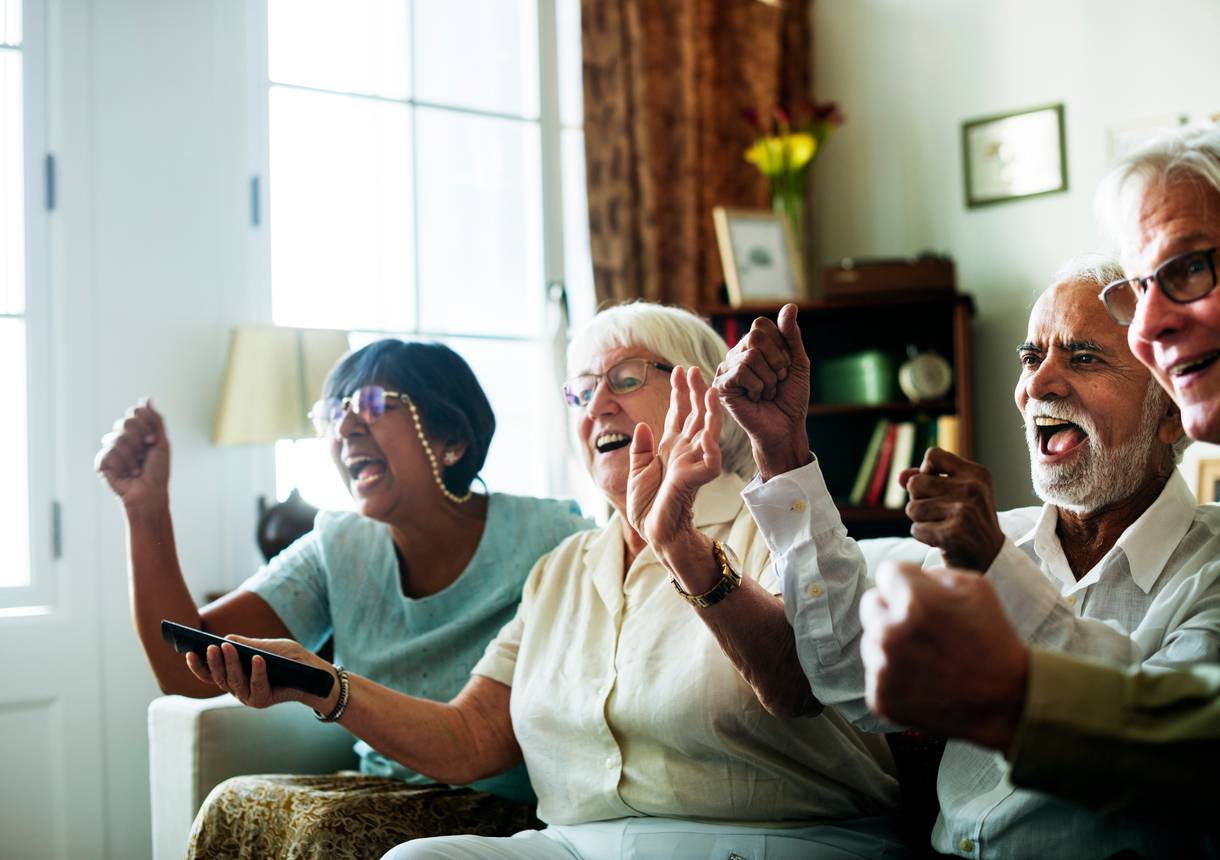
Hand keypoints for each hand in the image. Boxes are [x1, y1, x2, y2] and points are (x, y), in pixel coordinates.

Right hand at [94, 398, 170, 510]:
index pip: (134, 412)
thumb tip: (146, 399)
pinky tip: (126, 474)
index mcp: (137, 432)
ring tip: (137, 468)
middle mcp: (122, 438)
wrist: (150, 493)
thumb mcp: (161, 443)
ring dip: (132, 456)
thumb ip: (155, 420)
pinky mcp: (102, 463)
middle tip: (145, 454)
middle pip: (124, 422)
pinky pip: (108, 453)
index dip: (144, 424)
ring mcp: (111, 450)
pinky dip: (122, 464)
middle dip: (138, 439)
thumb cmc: (158, 471)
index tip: (152, 440)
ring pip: (116, 439)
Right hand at [184, 635, 337, 713]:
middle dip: (213, 661)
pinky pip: (256, 686)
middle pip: (219, 677)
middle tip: (209, 646)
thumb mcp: (269, 647)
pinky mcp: (262, 700)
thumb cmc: (289, 659)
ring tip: (227, 647)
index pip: (210, 673)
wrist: (312, 675)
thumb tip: (227, 638)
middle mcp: (237, 688)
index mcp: (234, 675)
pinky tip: (256, 658)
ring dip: (230, 664)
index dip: (198, 665)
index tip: (188, 651)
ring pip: (234, 682)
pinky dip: (256, 671)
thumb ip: (249, 644)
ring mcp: (248, 696)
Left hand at [627, 367, 721, 568]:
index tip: (678, 371)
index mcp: (670, 448)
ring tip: (709, 389)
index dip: (678, 393)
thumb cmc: (647, 506)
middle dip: (694, 392)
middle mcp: (685, 451)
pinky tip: (710, 427)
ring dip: (710, 410)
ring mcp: (694, 463)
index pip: (677, 414)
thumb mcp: (637, 472)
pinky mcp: (699, 478)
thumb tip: (642, 425)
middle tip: (694, 369)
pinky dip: (711, 443)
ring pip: (708, 431)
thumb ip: (641, 449)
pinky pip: (710, 458)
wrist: (654, 531)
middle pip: (694, 415)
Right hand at [712, 304, 810, 479]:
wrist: (785, 427)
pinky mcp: (721, 385)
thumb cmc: (791, 397)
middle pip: (755, 336)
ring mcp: (727, 368)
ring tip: (767, 392)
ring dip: (769, 379)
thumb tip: (790, 306)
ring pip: (751, 356)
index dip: (781, 346)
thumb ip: (791, 335)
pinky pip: (741, 372)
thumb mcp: (798, 362)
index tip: (786, 367)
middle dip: (776, 361)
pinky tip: (756, 399)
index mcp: (753, 345)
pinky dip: (758, 387)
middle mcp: (737, 353)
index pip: (762, 325)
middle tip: (778, 381)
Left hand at [860, 561, 1028, 751]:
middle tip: (920, 626)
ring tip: (926, 656)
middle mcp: (890, 633)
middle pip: (871, 604)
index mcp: (913, 601)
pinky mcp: (880, 696)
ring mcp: (882, 668)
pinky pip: (876, 673)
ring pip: (871, 639)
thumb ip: (934, 573)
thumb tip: (909, 577)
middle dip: (891, 609)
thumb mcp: (976, 587)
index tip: (918, 595)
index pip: (886, 573)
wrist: (1005, 700)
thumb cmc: (993, 640)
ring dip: (891, 643)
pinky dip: (894, 675)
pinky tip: (922, 680)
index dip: (906, 581)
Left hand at [899, 447, 1003, 570]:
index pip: (933, 455)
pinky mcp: (953, 533)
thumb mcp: (956, 494)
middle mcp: (972, 488)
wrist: (990, 558)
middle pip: (915, 483)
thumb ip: (926, 479)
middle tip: (938, 513)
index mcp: (976, 474)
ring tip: (940, 526)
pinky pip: (916, 529)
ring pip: (912, 508)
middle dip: (918, 500)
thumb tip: (901, 477)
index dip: (924, 471)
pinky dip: (923, 536)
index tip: (934, 487)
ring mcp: (964, 511)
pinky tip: (941, 540)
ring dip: (920, 520)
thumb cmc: (968, 521)